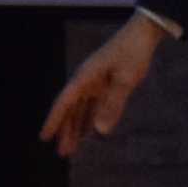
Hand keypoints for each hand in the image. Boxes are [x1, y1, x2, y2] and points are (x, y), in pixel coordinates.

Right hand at [41, 11, 169, 157]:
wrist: (143, 33)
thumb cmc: (133, 53)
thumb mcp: (125, 80)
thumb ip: (113, 106)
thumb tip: (101, 131)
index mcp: (84, 78)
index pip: (63, 103)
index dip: (53, 121)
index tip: (44, 137)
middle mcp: (85, 80)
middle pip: (70, 109)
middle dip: (65, 131)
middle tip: (63, 153)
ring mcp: (94, 82)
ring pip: (81, 109)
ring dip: (77, 127)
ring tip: (73, 148)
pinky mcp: (105, 83)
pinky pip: (93, 105)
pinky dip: (90, 119)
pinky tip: (90, 132)